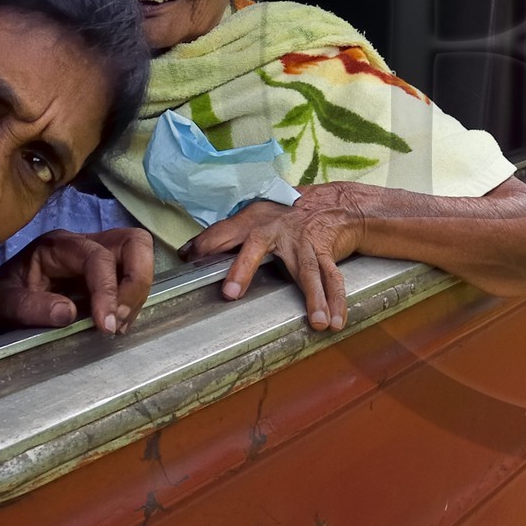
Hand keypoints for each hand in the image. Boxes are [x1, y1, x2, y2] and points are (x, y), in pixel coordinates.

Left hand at [0, 228, 153, 334]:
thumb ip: (31, 308)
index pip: (97, 257)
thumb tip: (69, 313)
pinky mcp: (106, 273)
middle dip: (138, 280)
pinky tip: (116, 324)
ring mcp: (99, 256)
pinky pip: (132, 278)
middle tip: (122, 318)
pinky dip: (133, 300)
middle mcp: (84, 244)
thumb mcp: (1, 304)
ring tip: (119, 325)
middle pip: (133, 242)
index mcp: (57, 245)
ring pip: (139, 256)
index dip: (108, 289)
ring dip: (138, 291)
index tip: (106, 325)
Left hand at [182, 186, 368, 330]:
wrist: (338, 204)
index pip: (223, 232)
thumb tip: (187, 254)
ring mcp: (304, 242)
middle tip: (230, 293)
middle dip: (242, 267)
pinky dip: (335, 301)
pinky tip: (334, 321)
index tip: (189, 259)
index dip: (205, 244)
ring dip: (313, 297)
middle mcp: (278, 228)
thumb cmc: (289, 215)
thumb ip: (224, 236)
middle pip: (257, 245)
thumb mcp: (257, 217)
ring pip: (307, 270)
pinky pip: (331, 278)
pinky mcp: (326, 252)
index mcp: (255, 220)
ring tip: (315, 321)